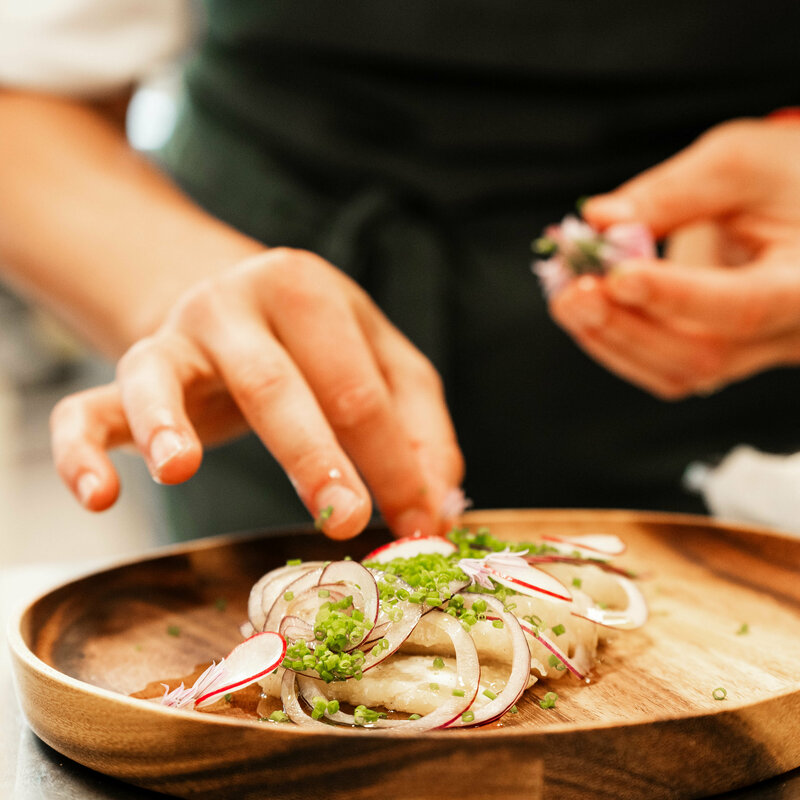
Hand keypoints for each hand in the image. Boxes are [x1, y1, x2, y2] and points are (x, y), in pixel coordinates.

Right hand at [50, 248, 463, 538]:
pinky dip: (82, 448)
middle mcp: (235, 302)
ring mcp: (174, 335)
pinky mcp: (130, 370)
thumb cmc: (319, 342)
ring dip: (171, 425)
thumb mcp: (379, 359)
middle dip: (316, 457)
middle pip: (277, 384)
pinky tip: (99, 497)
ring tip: (181, 470)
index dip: (398, 461)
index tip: (422, 527)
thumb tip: (440, 506)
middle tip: (348, 521)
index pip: (363, 388)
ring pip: (167, 379)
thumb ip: (419, 425)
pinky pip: (89, 407)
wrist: (235, 296)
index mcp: (309, 291)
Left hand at [549, 118, 799, 397]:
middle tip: (571, 292)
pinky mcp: (722, 357)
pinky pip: (666, 368)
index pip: (744, 306)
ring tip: (566, 297)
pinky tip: (587, 311)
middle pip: (703, 356)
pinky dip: (619, 343)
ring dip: (611, 339)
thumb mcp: (736, 163)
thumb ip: (669, 193)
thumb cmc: (784, 177)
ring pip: (678, 373)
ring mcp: (754, 355)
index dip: (675, 296)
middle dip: (626, 326)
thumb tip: (598, 220)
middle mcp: (787, 333)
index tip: (616, 276)